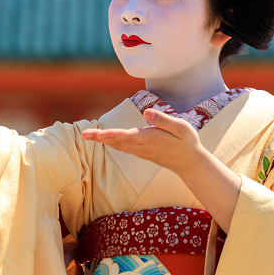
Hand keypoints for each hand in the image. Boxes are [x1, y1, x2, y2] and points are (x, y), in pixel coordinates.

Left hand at [81, 108, 205, 172]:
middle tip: (83, 135)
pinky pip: (123, 147)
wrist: (190, 162)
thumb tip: (146, 112)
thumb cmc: (187, 142)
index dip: (111, 134)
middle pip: (117, 141)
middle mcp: (142, 146)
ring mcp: (141, 151)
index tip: (98, 134)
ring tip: (87, 135)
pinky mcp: (141, 152)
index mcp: (150, 138)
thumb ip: (163, 120)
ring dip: (102, 140)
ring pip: (118, 145)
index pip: (127, 136)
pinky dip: (111, 142)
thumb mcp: (181, 128)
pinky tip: (103, 139)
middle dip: (100, 138)